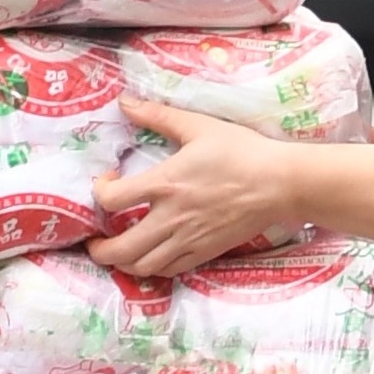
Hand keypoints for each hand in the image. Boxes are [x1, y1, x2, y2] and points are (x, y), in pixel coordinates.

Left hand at [83, 110, 306, 286]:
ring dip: (123, 263)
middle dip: (99, 250)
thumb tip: (124, 102)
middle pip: (121, 249)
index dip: (99, 193)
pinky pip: (170, 270)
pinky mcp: (206, 252)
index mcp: (165, 184)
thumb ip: (158, 116)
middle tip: (95, 240)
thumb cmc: (240, 151)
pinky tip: (150, 255)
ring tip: (118, 251)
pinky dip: (152, 268)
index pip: (113, 199)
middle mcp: (171, 218)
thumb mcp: (198, 126)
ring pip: (143, 267)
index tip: (107, 181)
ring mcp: (189, 240)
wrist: (279, 184)